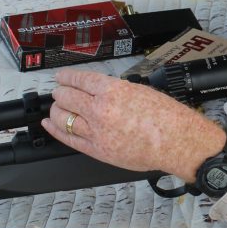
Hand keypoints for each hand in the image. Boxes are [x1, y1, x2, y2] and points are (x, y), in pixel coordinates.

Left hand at [41, 68, 226, 182]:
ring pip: (64, 117)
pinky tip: (50, 124)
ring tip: (56, 107)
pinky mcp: (97, 150)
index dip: (67, 77)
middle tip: (59, 91)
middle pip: (68, 97)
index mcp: (113, 90)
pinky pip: (69, 138)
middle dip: (61, 92)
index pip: (80, 80)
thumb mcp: (140, 90)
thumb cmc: (167, 118)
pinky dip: (56, 130)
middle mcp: (101, 109)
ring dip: (57, 109)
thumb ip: (116, 90)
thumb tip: (99, 91)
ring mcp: (97, 131)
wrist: (176, 142)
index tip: (62, 77)